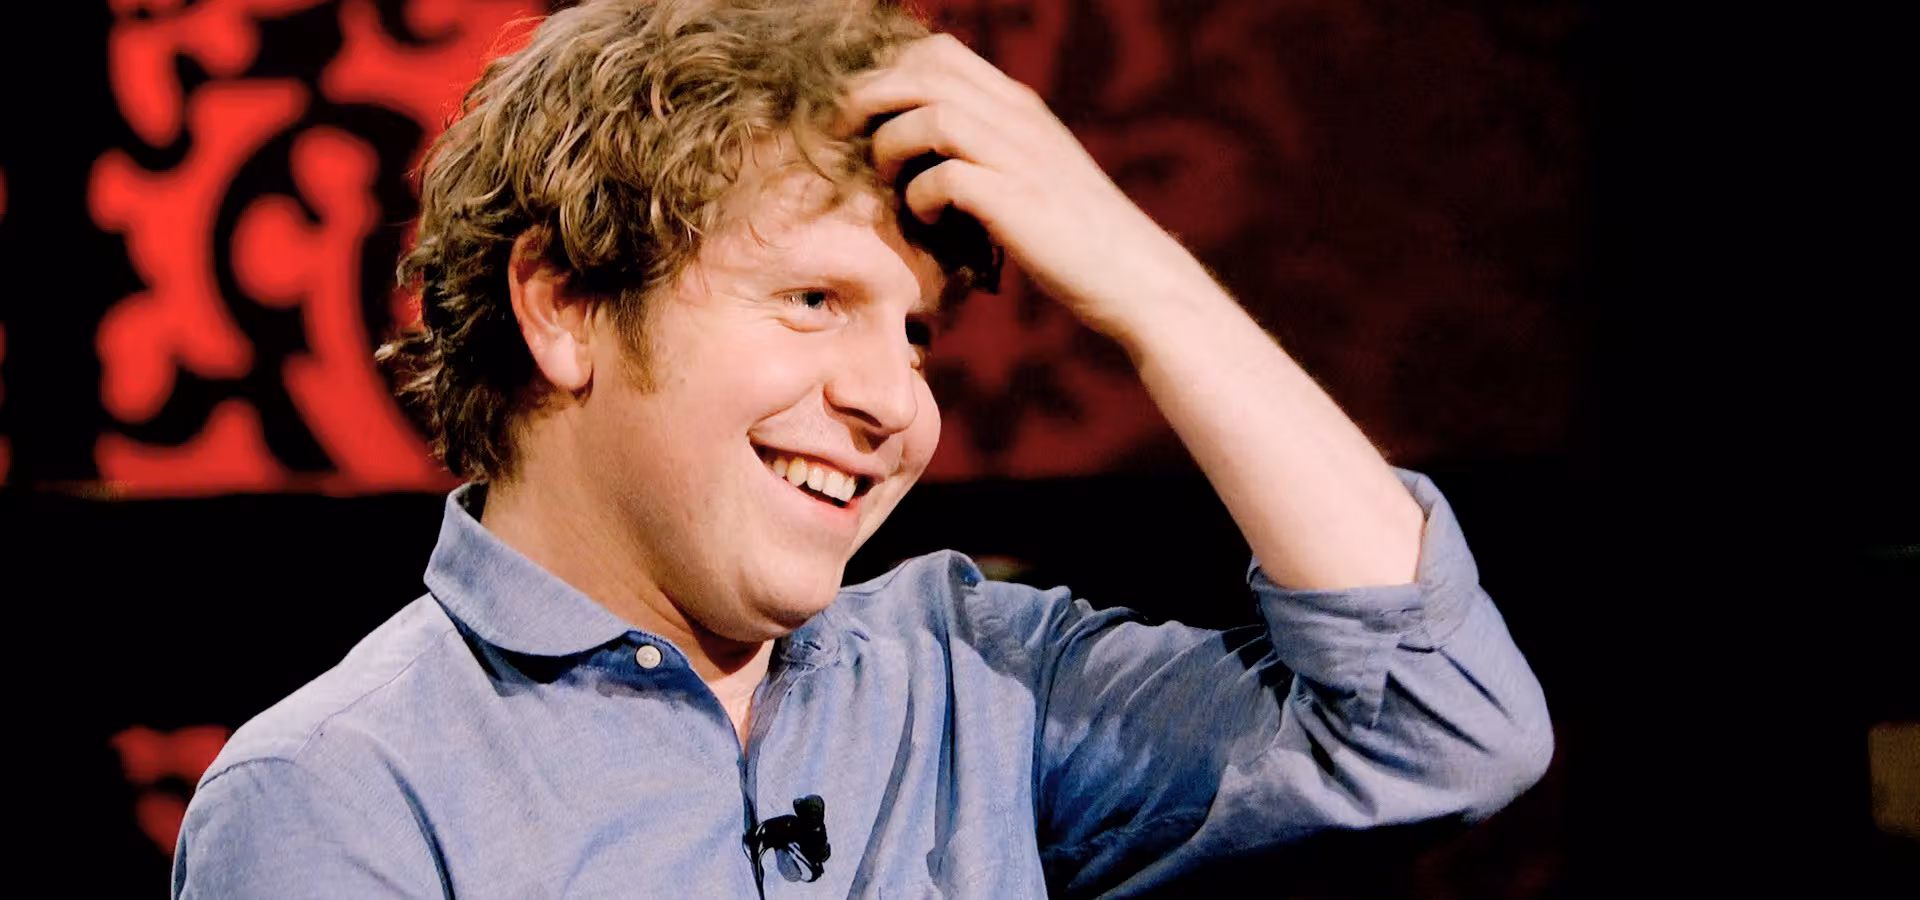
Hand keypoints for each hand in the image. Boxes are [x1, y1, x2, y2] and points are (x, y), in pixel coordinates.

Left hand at [842, 35, 1216, 342]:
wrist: (1135, 276)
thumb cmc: (1077, 235)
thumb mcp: (1034, 172)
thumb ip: (989, 147)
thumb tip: (925, 144)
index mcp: (1019, 106)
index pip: (940, 54)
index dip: (888, 74)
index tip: (862, 113)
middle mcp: (1018, 118)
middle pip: (925, 70)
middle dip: (870, 97)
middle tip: (845, 137)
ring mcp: (1019, 156)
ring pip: (930, 112)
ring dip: (892, 144)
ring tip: (889, 179)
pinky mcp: (1015, 200)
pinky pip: (943, 175)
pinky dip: (920, 195)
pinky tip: (926, 218)